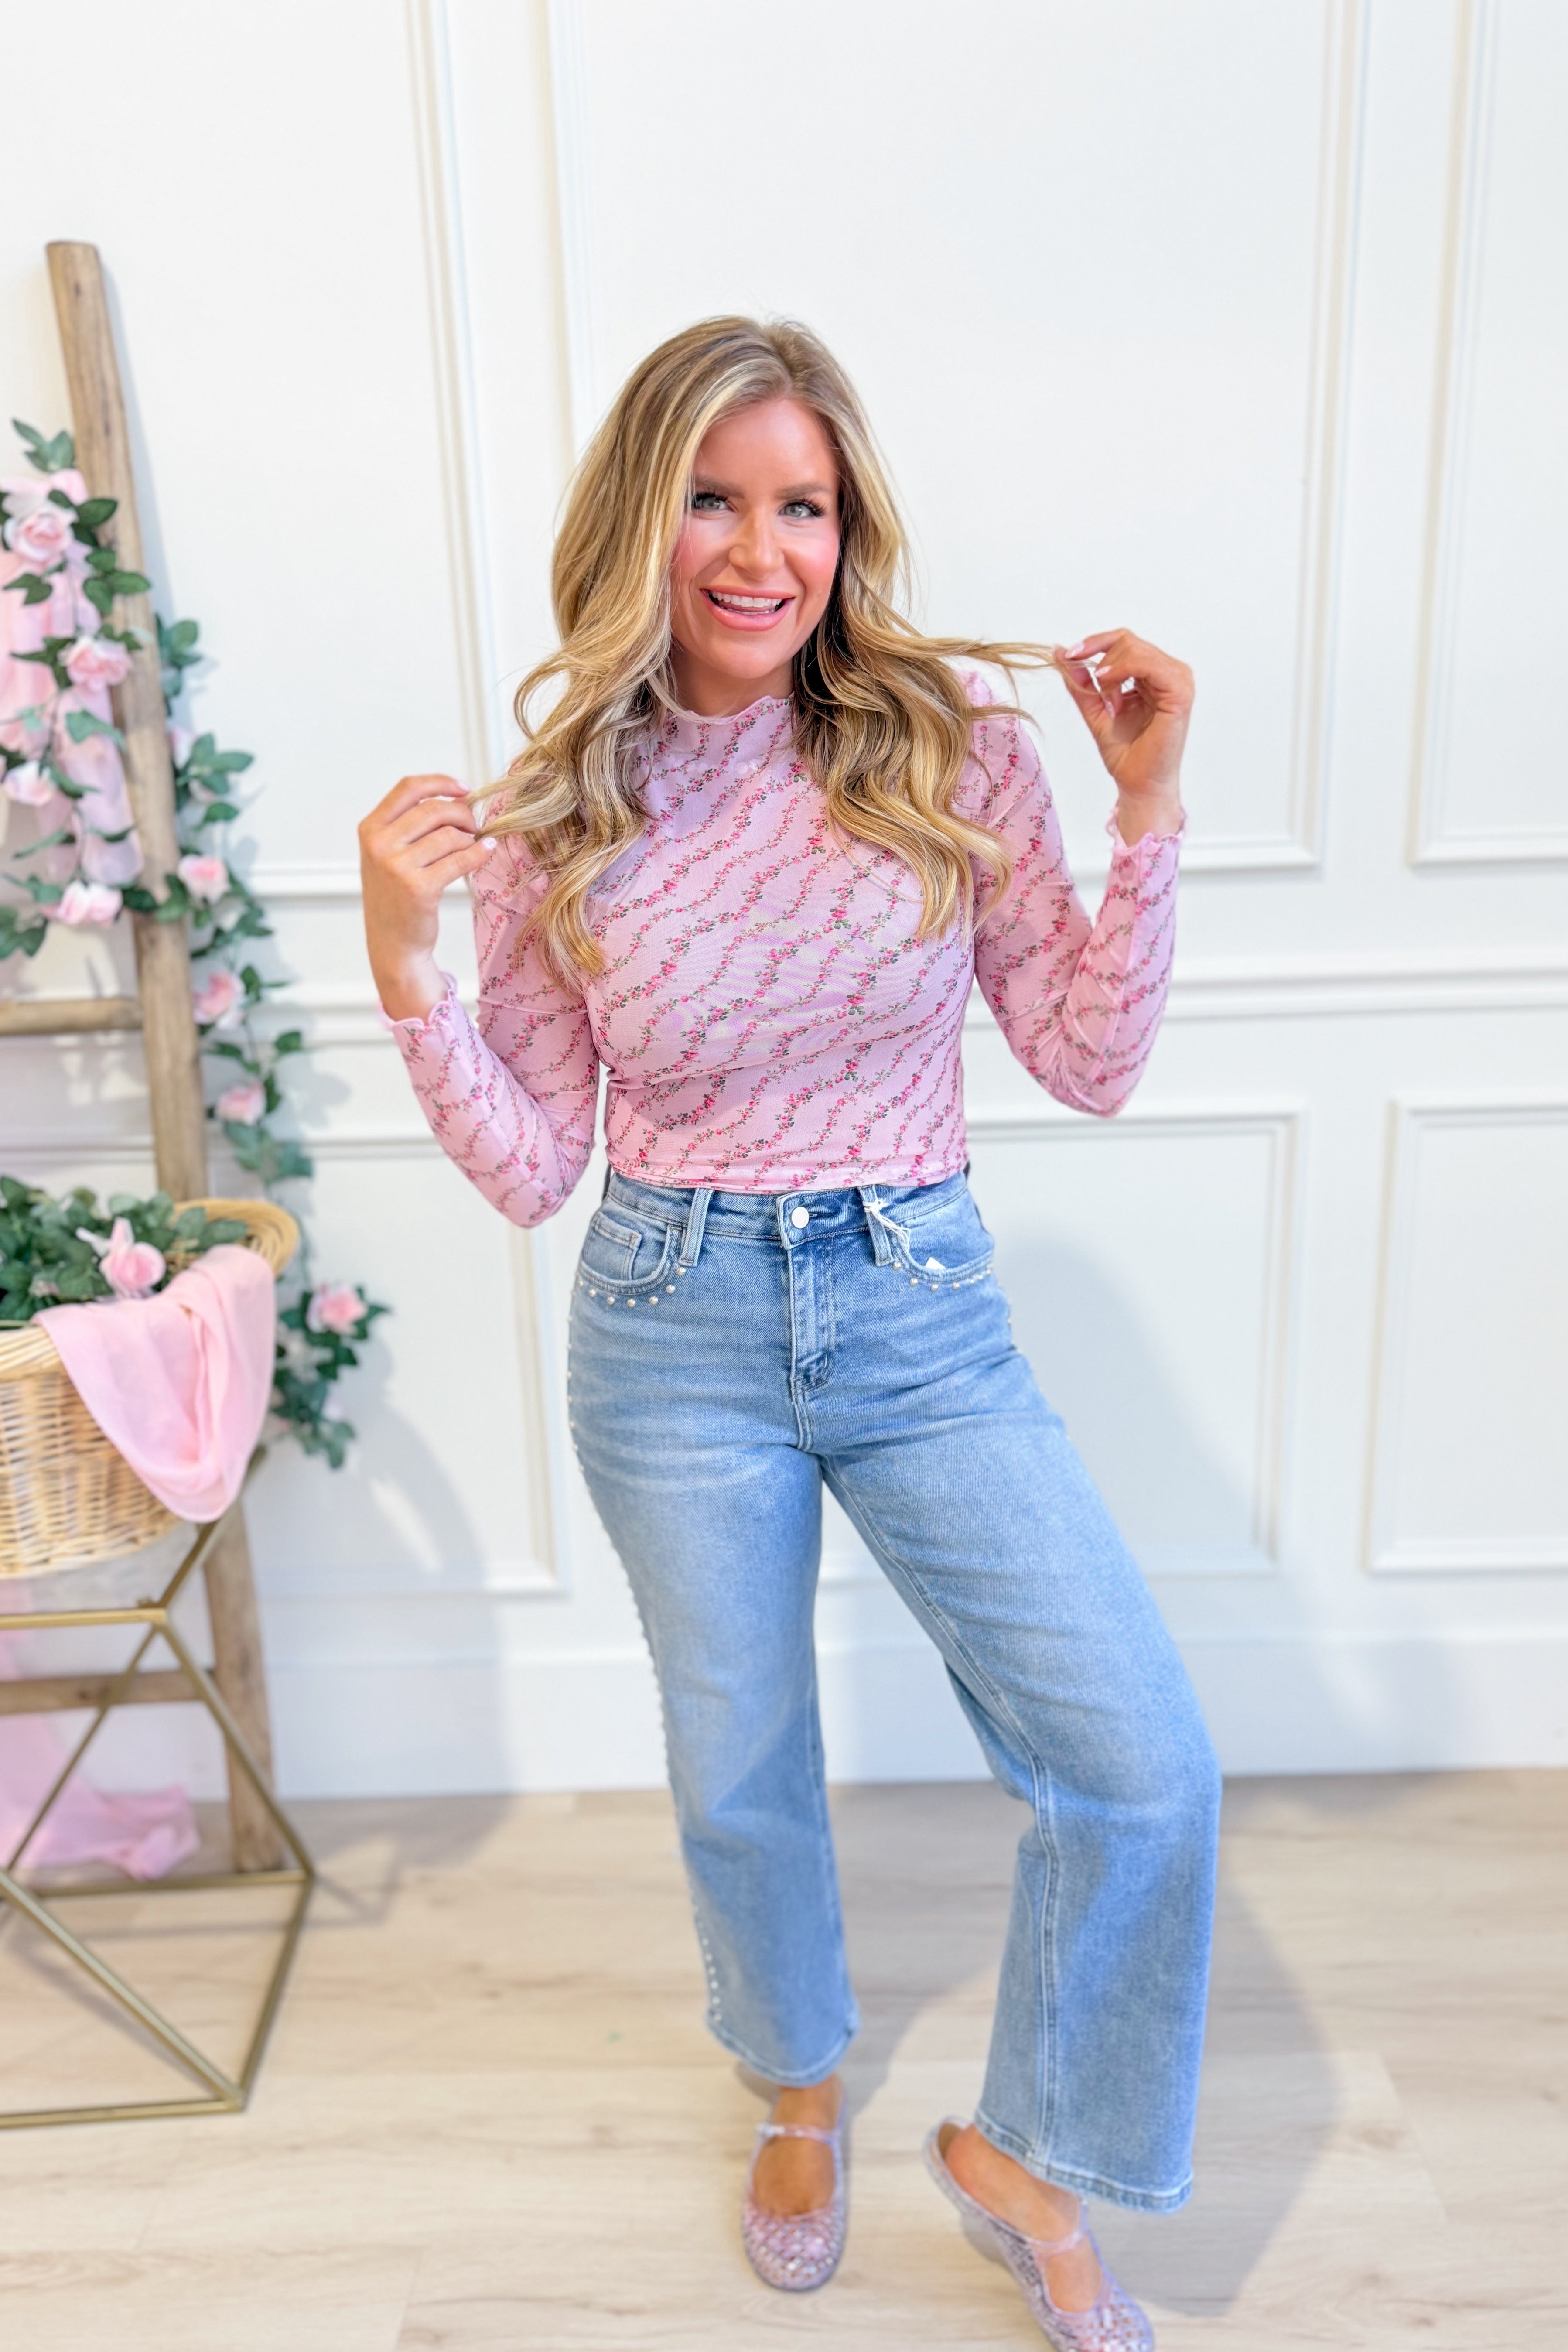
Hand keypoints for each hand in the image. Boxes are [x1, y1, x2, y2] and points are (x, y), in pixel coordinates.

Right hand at [358, 772, 494, 1020]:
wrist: (392, 944)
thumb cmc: (395, 896)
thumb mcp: (389, 855)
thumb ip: (412, 826)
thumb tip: (460, 800)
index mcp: (370, 829)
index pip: (408, 788)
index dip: (440, 782)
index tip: (464, 788)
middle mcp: (379, 845)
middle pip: (434, 809)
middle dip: (462, 814)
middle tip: (474, 826)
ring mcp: (397, 867)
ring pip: (450, 835)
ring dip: (469, 838)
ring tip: (472, 847)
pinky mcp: (419, 888)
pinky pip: (460, 859)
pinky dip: (478, 853)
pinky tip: (486, 852)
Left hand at [1054, 629, 1192, 844]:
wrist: (1137, 783)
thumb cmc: (1125, 753)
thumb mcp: (1095, 708)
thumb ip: (1081, 681)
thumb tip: (1059, 652)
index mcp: (1154, 674)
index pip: (1124, 641)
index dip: (1094, 642)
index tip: (1069, 655)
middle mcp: (1169, 672)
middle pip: (1128, 640)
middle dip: (1101, 662)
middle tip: (1098, 695)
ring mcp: (1178, 680)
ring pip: (1135, 649)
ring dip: (1112, 672)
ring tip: (1110, 703)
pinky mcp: (1180, 693)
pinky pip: (1148, 664)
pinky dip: (1123, 672)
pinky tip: (1112, 694)